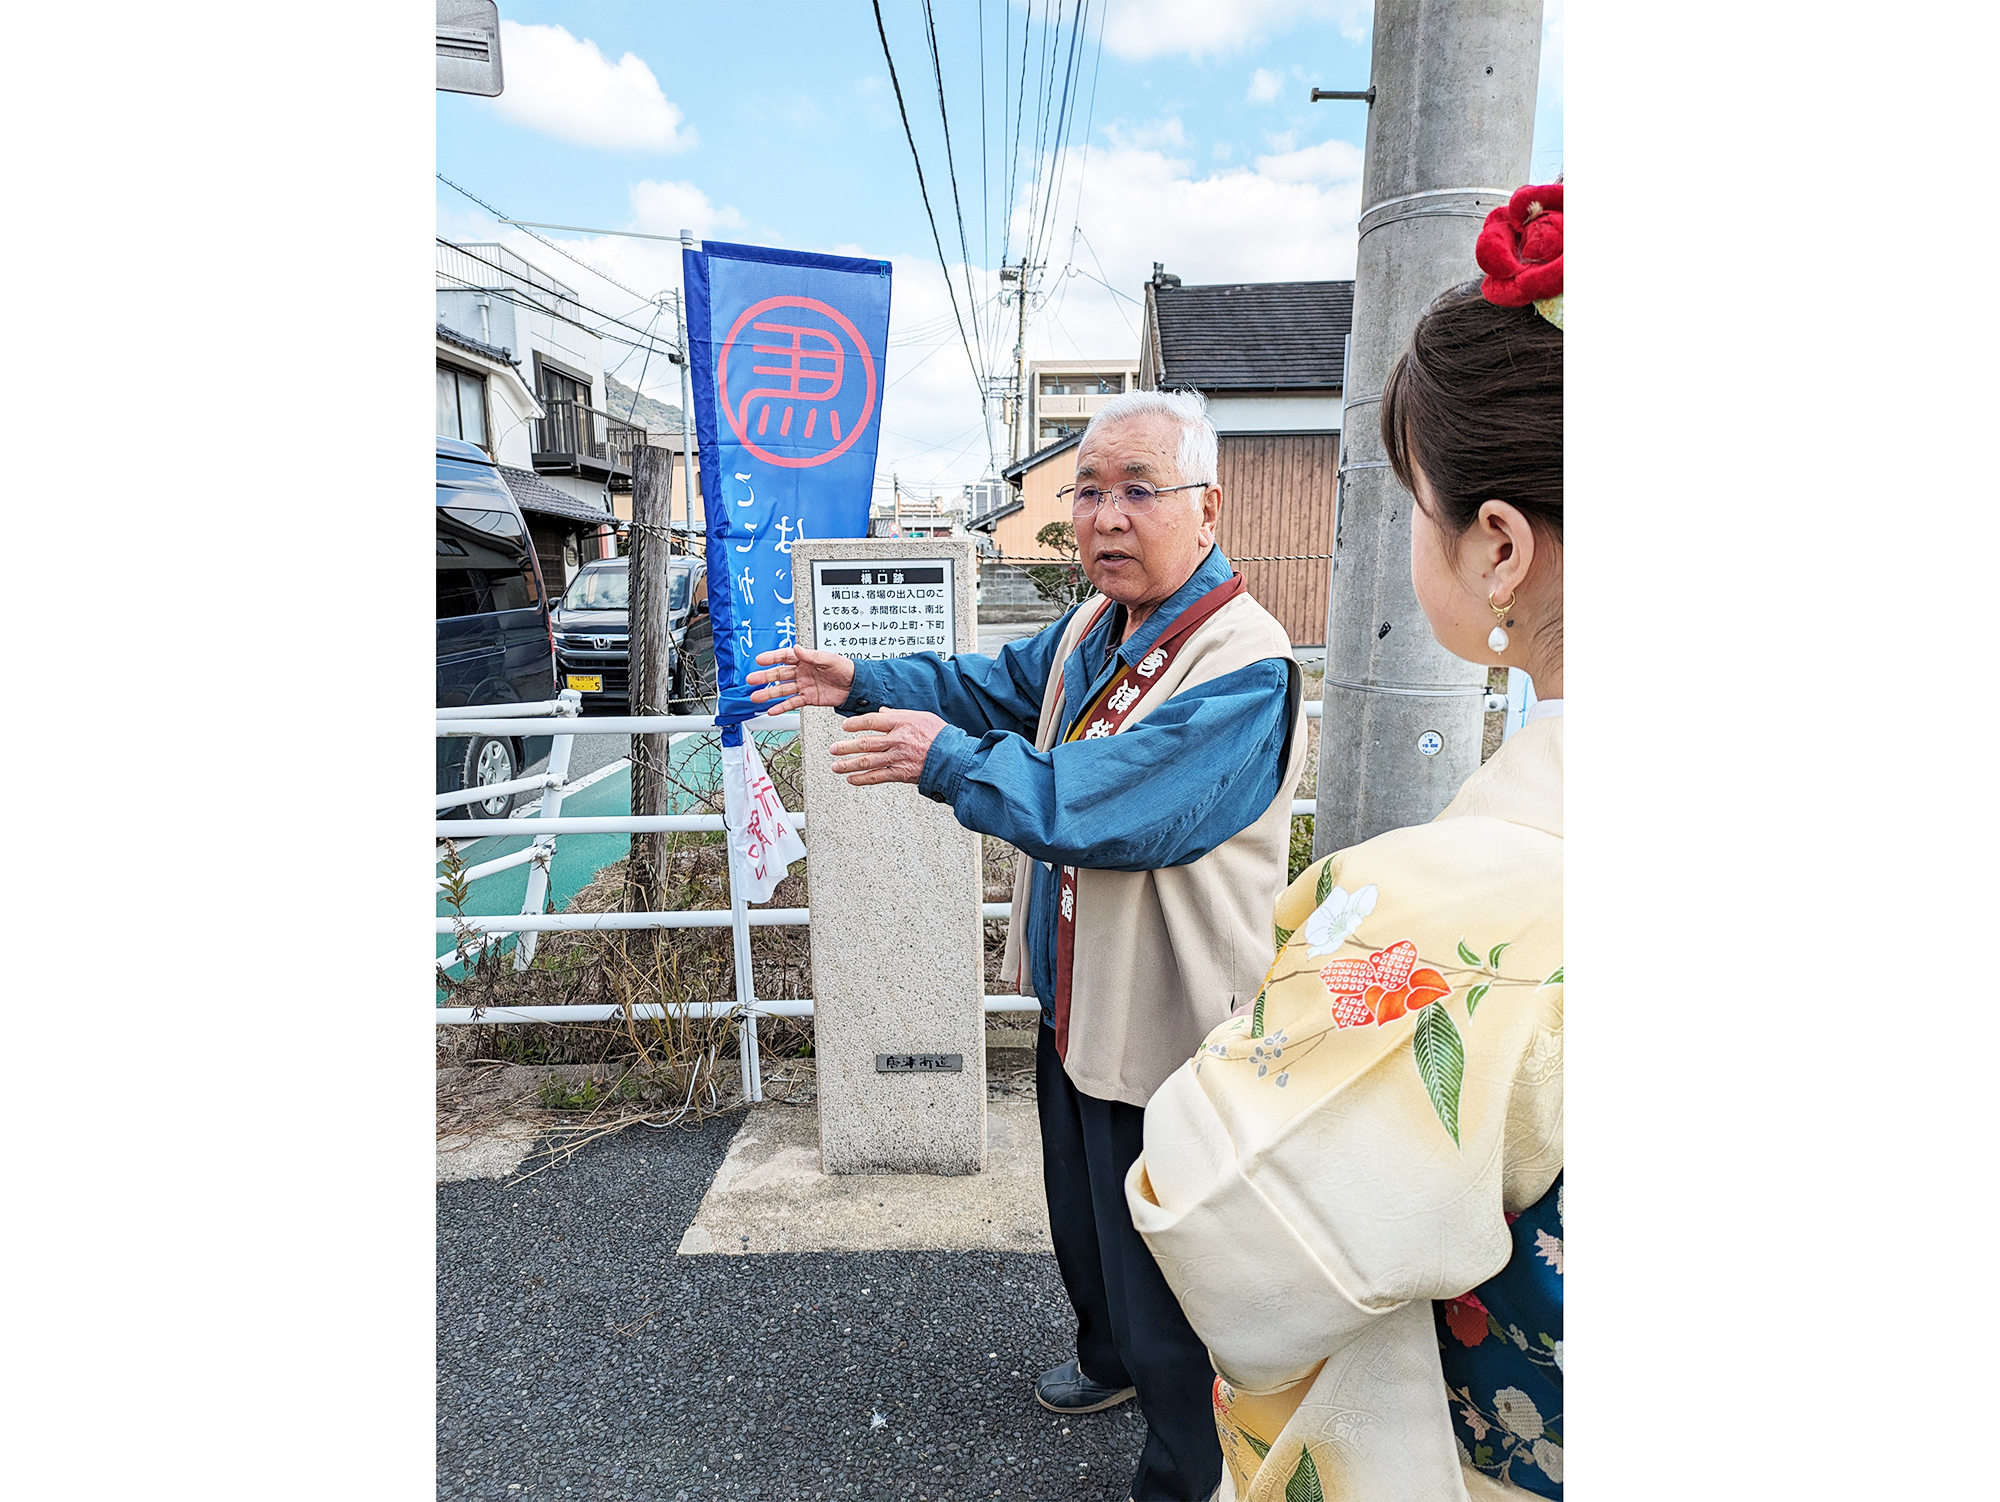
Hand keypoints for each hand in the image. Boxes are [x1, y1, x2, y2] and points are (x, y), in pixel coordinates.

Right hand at [747, 646, 855, 711]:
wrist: (857, 686)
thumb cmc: (846, 668)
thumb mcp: (829, 659)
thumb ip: (811, 656)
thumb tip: (797, 649)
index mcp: (806, 659)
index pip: (785, 657)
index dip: (772, 658)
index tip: (760, 660)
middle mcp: (802, 672)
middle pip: (779, 674)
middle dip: (765, 677)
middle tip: (751, 680)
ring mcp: (804, 685)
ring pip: (783, 690)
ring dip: (769, 693)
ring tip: (756, 697)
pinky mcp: (809, 698)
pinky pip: (793, 703)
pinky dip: (782, 707)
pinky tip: (772, 710)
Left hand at [827, 710, 946, 786]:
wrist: (954, 758)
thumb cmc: (941, 736)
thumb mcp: (922, 716)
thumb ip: (899, 714)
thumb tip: (883, 711)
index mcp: (902, 723)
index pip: (872, 721)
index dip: (855, 723)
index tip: (845, 726)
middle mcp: (897, 740)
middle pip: (865, 743)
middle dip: (846, 746)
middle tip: (833, 748)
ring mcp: (898, 758)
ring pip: (867, 761)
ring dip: (848, 764)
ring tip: (835, 765)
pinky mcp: (901, 774)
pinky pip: (877, 777)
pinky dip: (862, 779)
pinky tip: (851, 779)